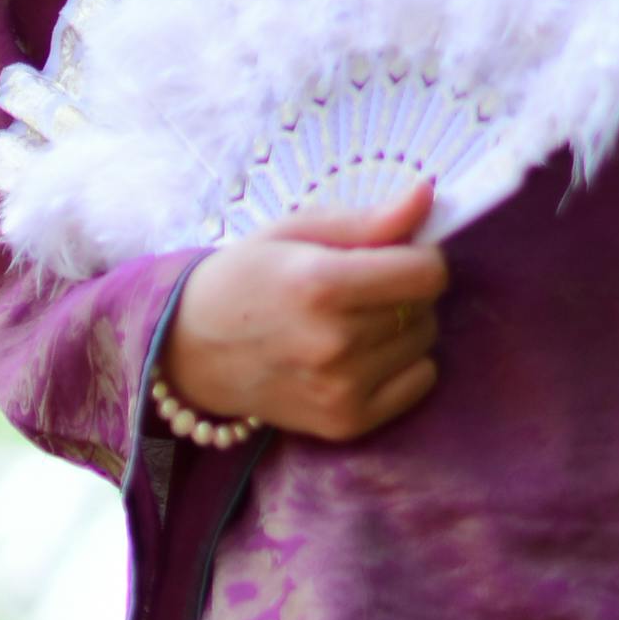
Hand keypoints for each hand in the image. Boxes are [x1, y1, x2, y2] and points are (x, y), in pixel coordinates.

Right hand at [162, 179, 448, 442]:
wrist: (191, 351)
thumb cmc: (245, 279)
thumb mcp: (295, 231)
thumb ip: (366, 220)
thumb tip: (427, 197)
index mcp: (319, 285)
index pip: (427, 273)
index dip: (421, 256)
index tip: (396, 253)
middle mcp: (333, 342)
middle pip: (425, 307)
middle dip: (406, 289)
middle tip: (363, 288)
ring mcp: (340, 389)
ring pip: (423, 344)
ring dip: (404, 327)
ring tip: (355, 321)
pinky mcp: (344, 422)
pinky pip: (418, 384)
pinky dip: (404, 366)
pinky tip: (363, 355)